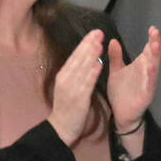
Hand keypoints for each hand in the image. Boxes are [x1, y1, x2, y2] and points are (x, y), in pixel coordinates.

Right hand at [47, 29, 105, 145]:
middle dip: (89, 44)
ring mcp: (71, 89)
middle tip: (99, 32)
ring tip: (100, 44)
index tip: (94, 32)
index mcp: (63, 75)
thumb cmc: (67, 107)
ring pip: (82, 69)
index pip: (75, 55)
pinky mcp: (78, 99)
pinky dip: (92, 73)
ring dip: (91, 55)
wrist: (60, 128)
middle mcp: (65, 79)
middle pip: (78, 59)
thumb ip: (76, 73)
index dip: (85, 43)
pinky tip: (99, 64)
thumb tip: (87, 57)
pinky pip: (86, 84)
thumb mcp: (68, 86)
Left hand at [107, 26, 159, 131]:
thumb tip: (113, 40)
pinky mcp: (146, 94)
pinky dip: (151, 76)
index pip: (148, 49)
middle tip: (155, 32)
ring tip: (155, 45)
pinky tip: (151, 67)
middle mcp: (146, 72)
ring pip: (153, 68)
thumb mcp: (116, 71)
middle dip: (155, 44)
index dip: (151, 39)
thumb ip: (116, 57)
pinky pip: (149, 84)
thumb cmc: (121, 92)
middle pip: (153, 56)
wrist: (121, 115)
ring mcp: (148, 83)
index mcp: (140, 65)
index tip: (152, 28)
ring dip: (155, 57)